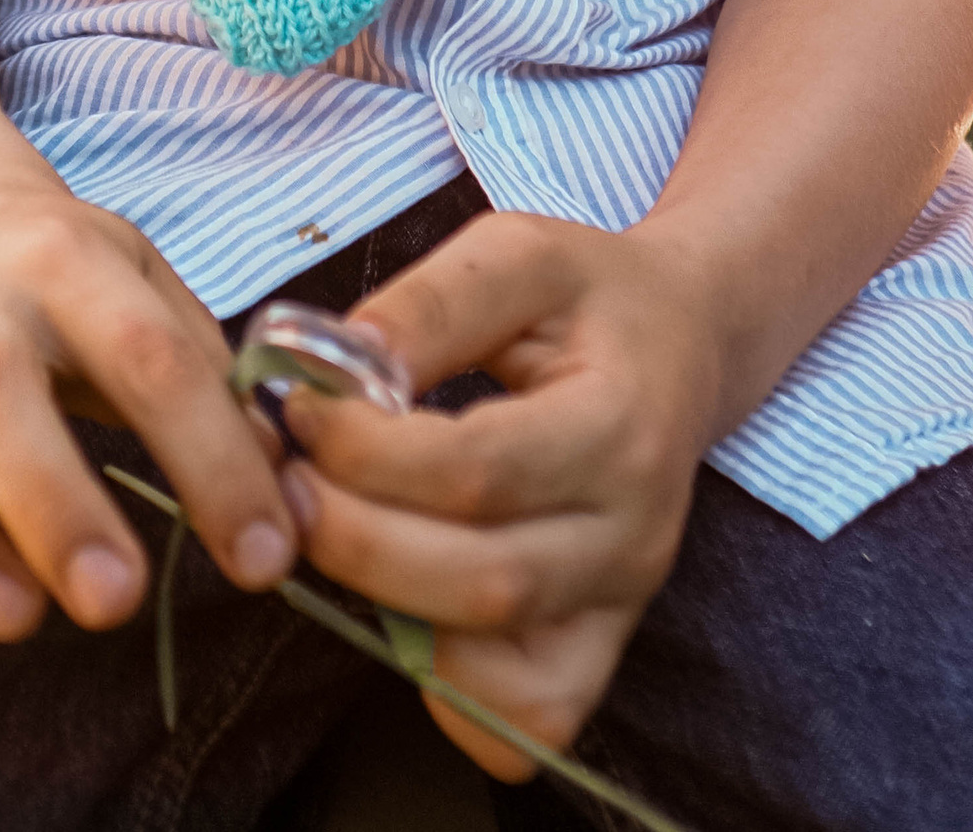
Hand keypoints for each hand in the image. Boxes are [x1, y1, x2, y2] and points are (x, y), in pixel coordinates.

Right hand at [0, 170, 297, 683]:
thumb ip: (213, 381)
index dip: (212, 459)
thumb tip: (286, 497)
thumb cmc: (70, 279)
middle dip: (50, 503)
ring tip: (19, 622)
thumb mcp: (151, 286)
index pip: (148, 354)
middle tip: (114, 600)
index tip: (264, 560)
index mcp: (68, 259)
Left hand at [277, 212, 719, 783]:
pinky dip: (451, 691)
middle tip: (289, 481)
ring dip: (386, 610)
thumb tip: (337, 364)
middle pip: (483, 582)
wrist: (684, 341)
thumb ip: (431, 302)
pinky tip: (401, 601)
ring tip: (327, 530)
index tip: (302, 406)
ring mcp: (624, 600)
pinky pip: (530, 719)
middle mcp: (634, 531)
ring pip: (499, 667)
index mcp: (620, 422)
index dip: (368, 452)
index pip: (478, 470)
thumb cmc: (587, 294)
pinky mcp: (605, 641)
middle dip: (357, 540)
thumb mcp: (516, 252)